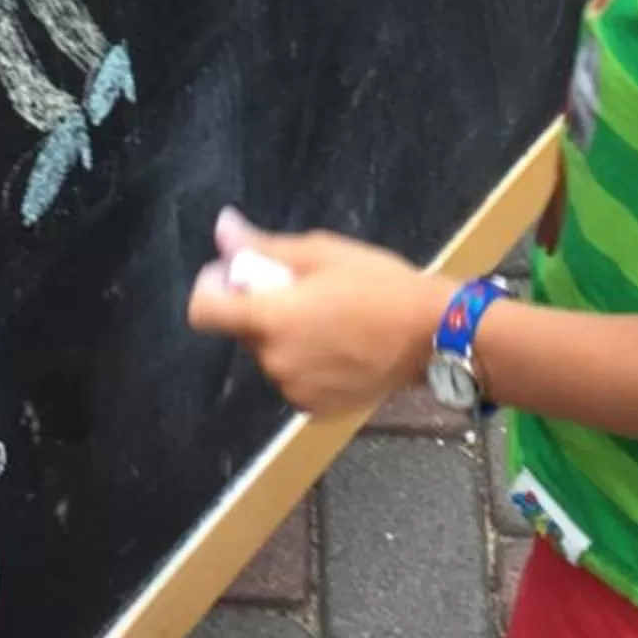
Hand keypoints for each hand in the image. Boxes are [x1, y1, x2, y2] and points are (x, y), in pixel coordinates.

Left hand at [188, 208, 447, 417]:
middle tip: (302, 289)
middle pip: (242, 331)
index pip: (204, 312)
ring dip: (282, 336)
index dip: (212, 288)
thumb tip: (222, 229)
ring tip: (329, 319)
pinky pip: (292, 378)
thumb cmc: (380, 285)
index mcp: (270, 320)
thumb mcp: (322, 253)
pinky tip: (339, 346)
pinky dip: (304, 362)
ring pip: (269, 355)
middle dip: (258, 307)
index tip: (236, 274)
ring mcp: (293, 390)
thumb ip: (265, 247)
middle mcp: (273, 362)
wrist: (433, 335)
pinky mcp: (315, 408)